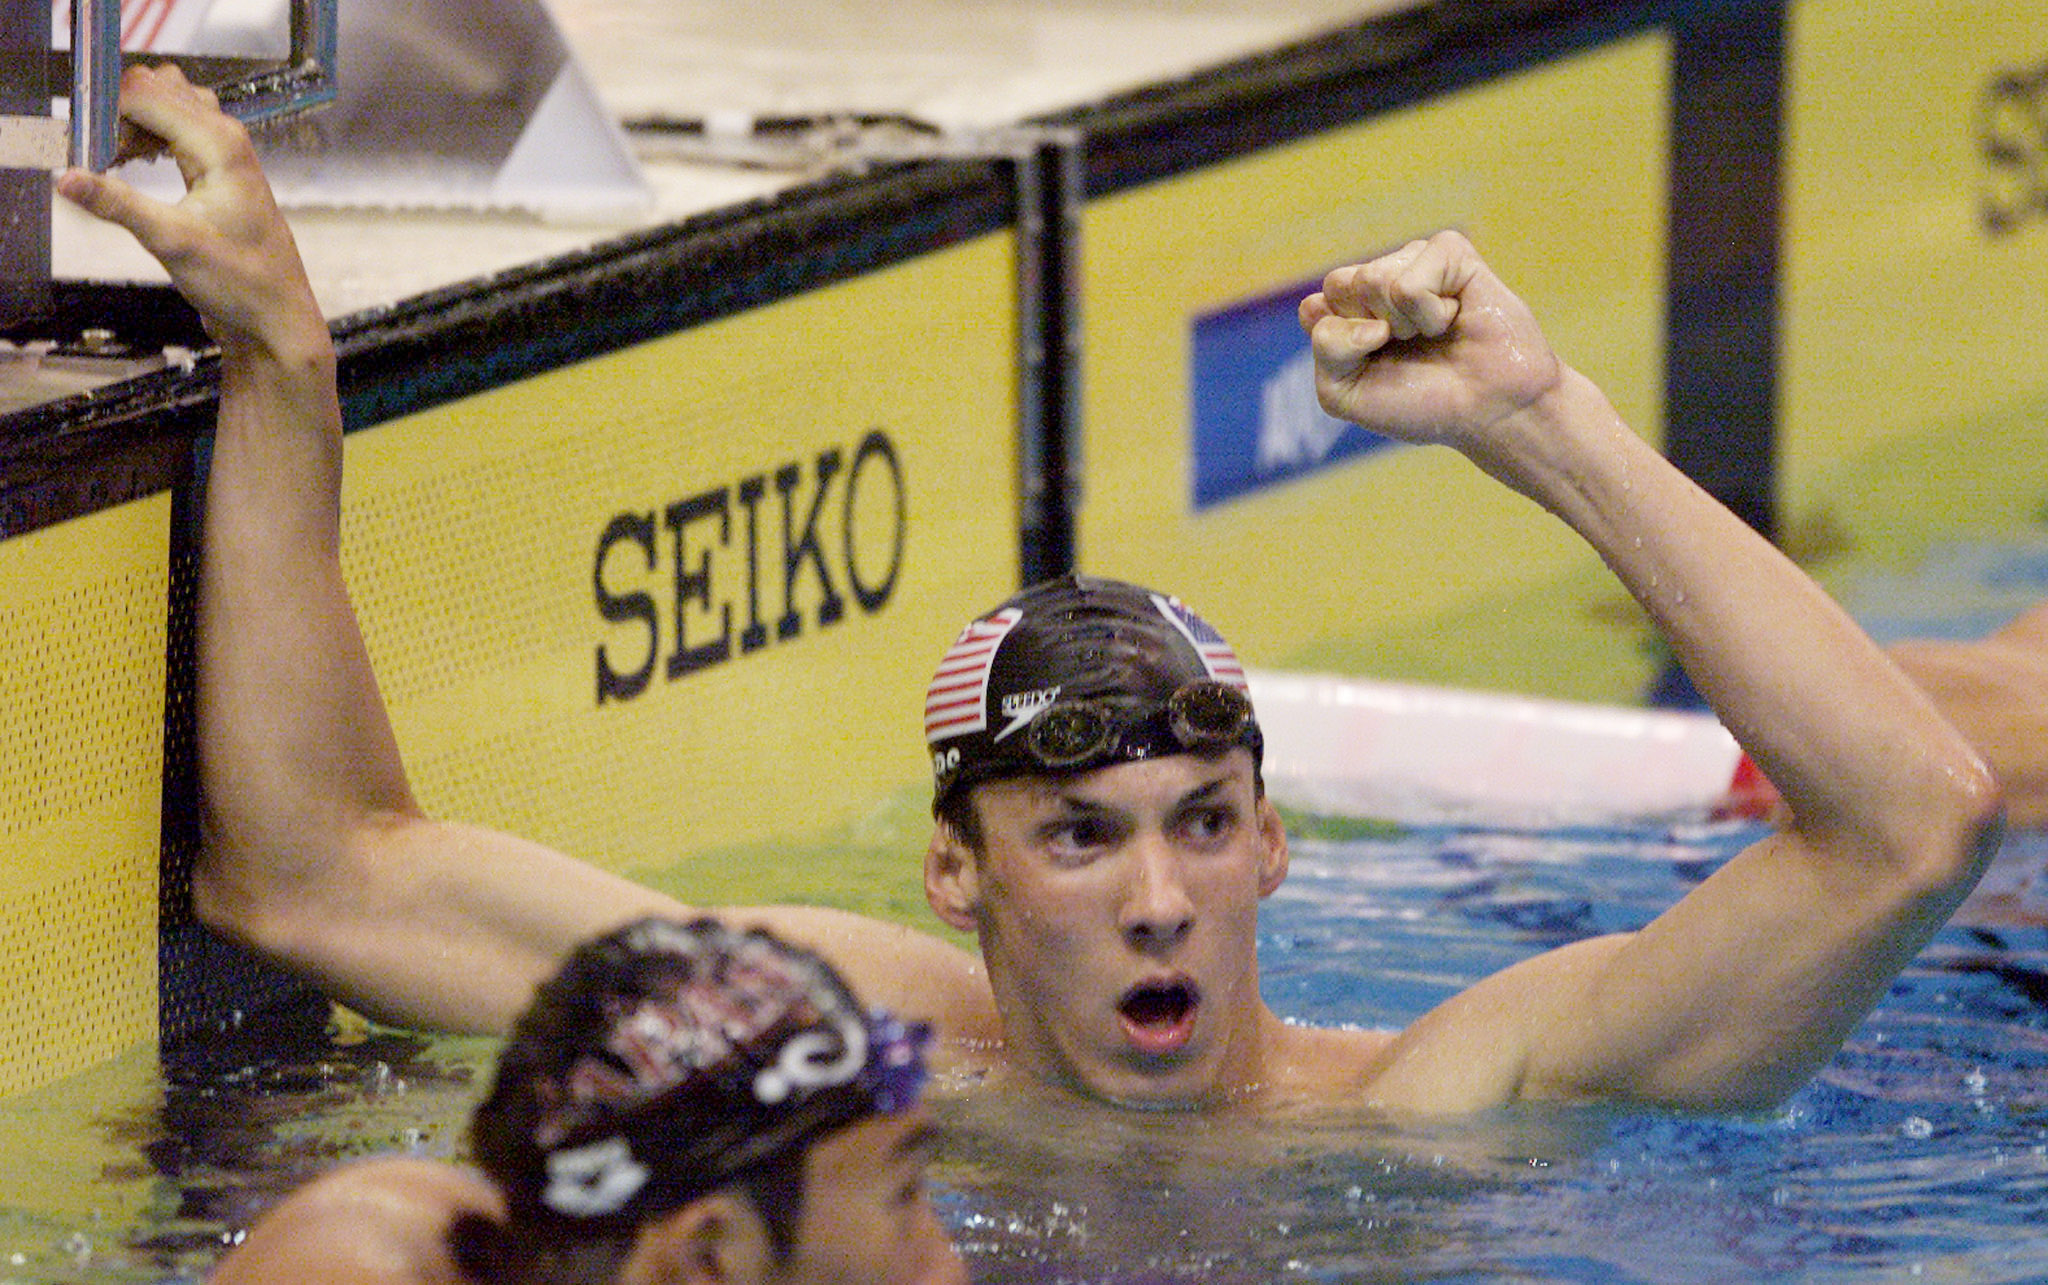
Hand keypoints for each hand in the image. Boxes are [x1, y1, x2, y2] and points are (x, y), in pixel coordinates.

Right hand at [53, 63, 323, 359]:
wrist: (276, 316)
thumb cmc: (242, 283)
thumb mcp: (172, 243)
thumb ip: (118, 205)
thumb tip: (67, 178)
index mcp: (221, 144)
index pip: (147, 92)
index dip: (108, 111)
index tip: (88, 147)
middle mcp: (225, 137)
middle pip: (155, 88)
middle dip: (118, 113)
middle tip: (102, 157)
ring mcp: (223, 150)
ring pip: (165, 105)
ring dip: (131, 124)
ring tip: (115, 165)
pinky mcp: (216, 167)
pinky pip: (174, 128)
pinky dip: (146, 137)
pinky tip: (132, 166)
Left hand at [1298, 231, 1561, 452]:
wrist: (1490, 409)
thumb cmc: (1422, 402)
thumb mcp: (1347, 393)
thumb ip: (1326, 349)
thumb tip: (1364, 313)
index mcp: (1350, 311)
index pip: (1315, 309)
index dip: (1341, 345)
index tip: (1375, 365)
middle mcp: (1379, 282)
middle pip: (1339, 285)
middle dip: (1369, 330)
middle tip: (1408, 347)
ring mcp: (1414, 262)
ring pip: (1371, 279)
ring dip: (1404, 324)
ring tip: (1435, 334)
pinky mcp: (1450, 253)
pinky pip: (1410, 280)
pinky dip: (1430, 313)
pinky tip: (1454, 318)